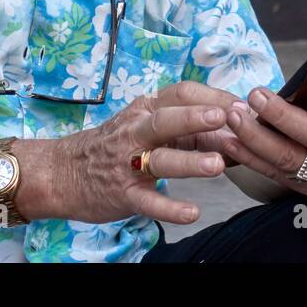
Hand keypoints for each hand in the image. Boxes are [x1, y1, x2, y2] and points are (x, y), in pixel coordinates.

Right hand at [52, 80, 242, 225]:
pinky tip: (192, 213)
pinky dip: (170, 208)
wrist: (63, 172)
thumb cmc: (115, 145)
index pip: (181, 93)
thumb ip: (189, 129)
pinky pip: (148, 202)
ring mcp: (127, 163)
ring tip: (217, 165)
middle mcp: (135, 131)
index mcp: (145, 109)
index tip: (243, 106)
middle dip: (195, 117)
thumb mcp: (147, 127)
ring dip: (189, 162)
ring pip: (160, 159)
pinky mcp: (123, 194)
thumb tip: (235, 133)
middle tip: (224, 118)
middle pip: (166, 119)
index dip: (213, 97)